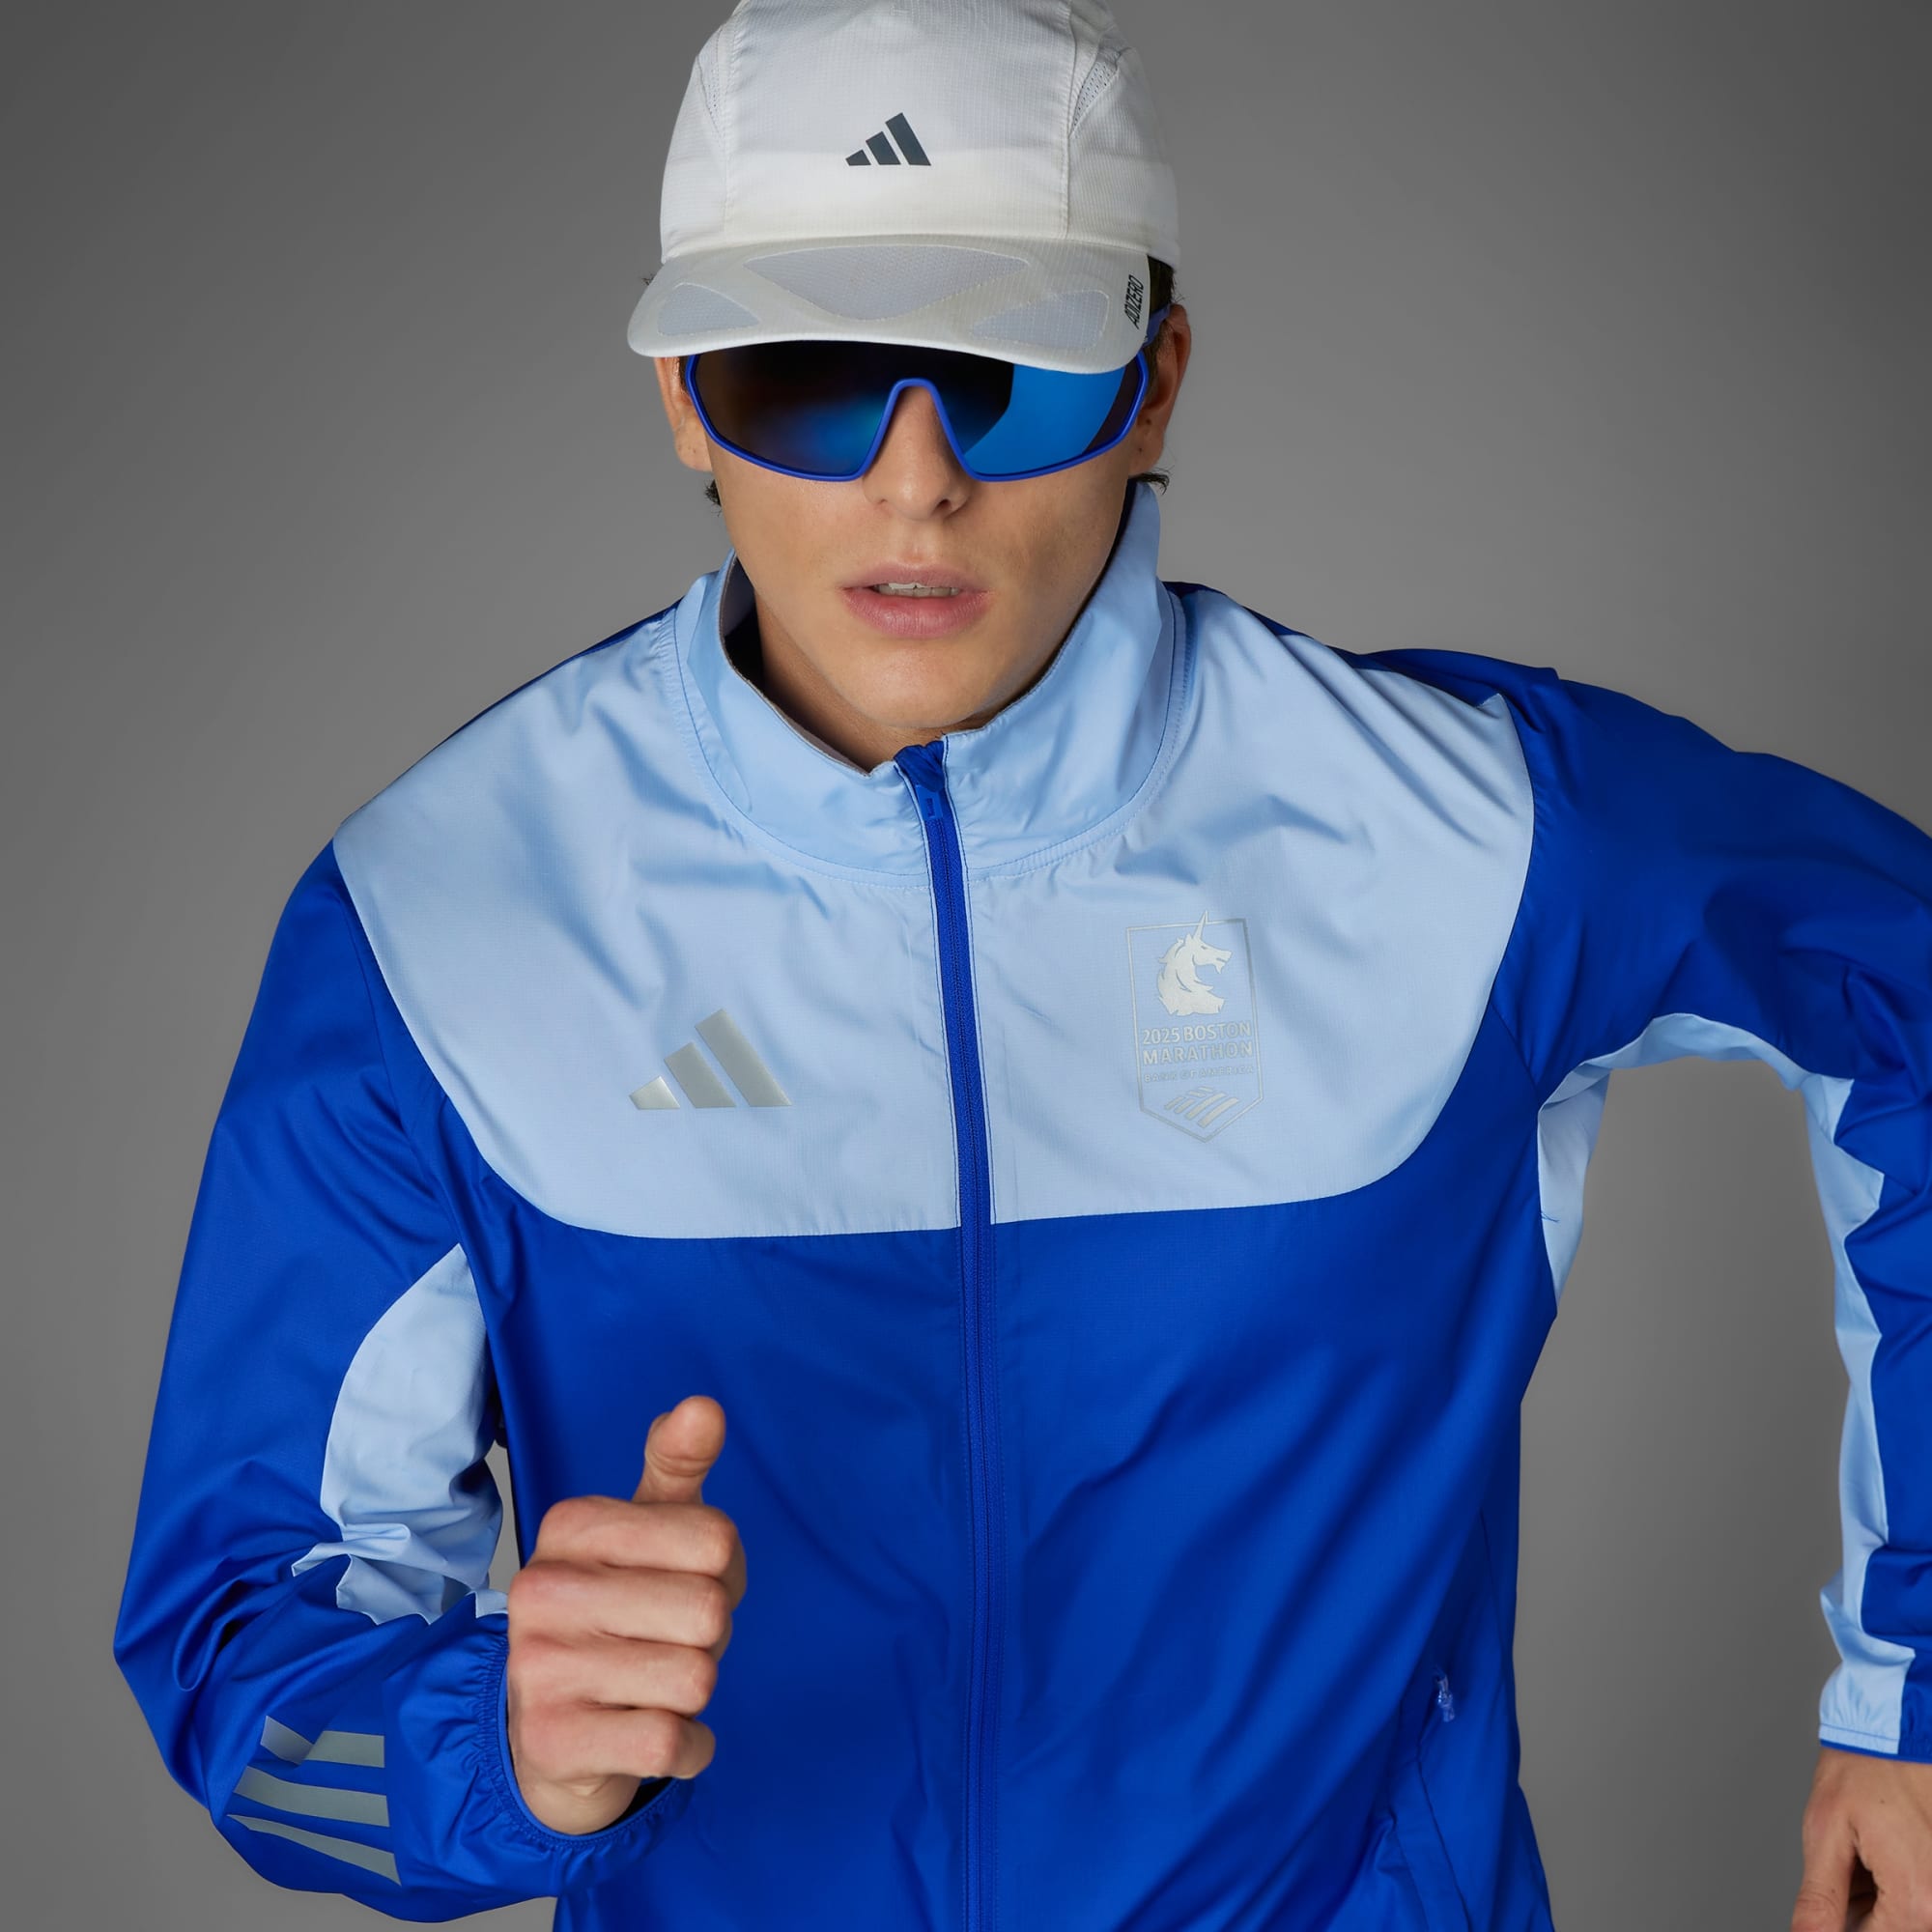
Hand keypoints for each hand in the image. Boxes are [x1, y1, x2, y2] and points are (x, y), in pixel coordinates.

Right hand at [504, 1394, 745, 1835]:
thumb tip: (704, 1408)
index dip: (720, 1572)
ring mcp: (540, 1668)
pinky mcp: (555, 1742)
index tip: (675, 1584)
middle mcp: (543, 1590)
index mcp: (570, 1525)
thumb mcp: (649, 1528)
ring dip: (695, 1693)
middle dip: (709, 1638)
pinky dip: (687, 1747)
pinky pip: (673, 1742)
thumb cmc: (619, 1610)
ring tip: (649, 1685)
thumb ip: (678, 1464)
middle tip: (664, 1642)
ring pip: (696, 1679)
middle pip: (709, 1611)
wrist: (552, 1732)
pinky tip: (649, 1732)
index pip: (716, 1539)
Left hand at [1791, 1744, 1931, 1928]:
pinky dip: (1895, 1884)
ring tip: (1868, 1850)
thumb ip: (1820, 1901)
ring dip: (1879, 1897)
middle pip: (1890, 1931)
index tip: (1833, 1895)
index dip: (1838, 1926)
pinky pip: (1919, 1897)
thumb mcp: (1826, 1833)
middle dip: (1861, 1908)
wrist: (1899, 1731)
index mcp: (1916, 1902)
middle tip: (1849, 1862)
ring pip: (1904, 1916)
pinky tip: (1884, 1852)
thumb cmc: (1864, 1770)